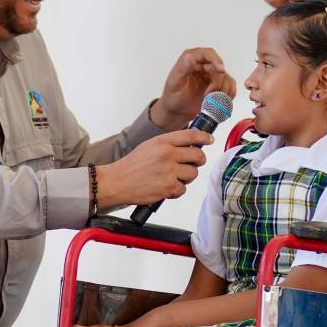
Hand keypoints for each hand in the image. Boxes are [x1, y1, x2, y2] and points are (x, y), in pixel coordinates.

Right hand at [95, 128, 211, 207]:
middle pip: (198, 156)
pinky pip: (183, 189)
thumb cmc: (131, 166)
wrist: (117, 182)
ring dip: (186, 178)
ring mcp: (169, 171)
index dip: (204, 137)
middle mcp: (167, 154)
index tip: (209, 140)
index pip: (190, 135)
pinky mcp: (168, 187)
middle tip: (192, 164)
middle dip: (198, 161)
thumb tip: (187, 147)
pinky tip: (166, 188)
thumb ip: (168, 145)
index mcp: (162, 141)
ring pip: (193, 174)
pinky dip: (176, 190)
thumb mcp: (149, 146)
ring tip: (174, 178)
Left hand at [152, 47, 236, 127]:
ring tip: (209, 100)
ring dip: (221, 91)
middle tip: (208, 94)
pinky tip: (218, 102)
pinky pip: (230, 87)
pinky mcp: (218, 85)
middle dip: (217, 83)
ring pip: (226, 78)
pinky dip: (227, 95)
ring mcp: (211, 75)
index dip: (216, 60)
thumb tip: (189, 57)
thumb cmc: (173, 97)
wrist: (177, 112)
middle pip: (219, 68)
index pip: (208, 53)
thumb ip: (182, 69)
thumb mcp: (174, 83)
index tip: (221, 70)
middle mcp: (203, 65)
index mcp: (191, 59)